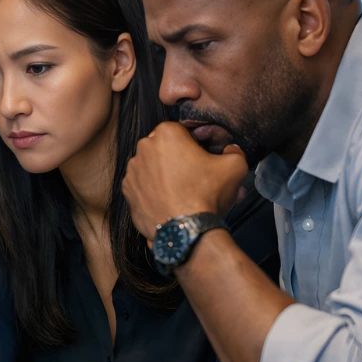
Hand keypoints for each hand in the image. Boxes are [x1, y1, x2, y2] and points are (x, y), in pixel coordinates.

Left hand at [122, 122, 247, 240]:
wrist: (185, 230)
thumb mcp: (234, 167)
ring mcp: (132, 169)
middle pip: (164, 148)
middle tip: (192, 177)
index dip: (192, 144)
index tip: (201, 159)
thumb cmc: (207, 194)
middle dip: (176, 159)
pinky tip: (167, 200)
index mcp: (166, 133)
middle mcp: (143, 147)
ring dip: (163, 174)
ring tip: (180, 191)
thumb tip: (230, 149)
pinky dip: (151, 190)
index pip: (180, 131)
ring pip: (151, 166)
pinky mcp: (127, 189)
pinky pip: (141, 184)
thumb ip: (234, 151)